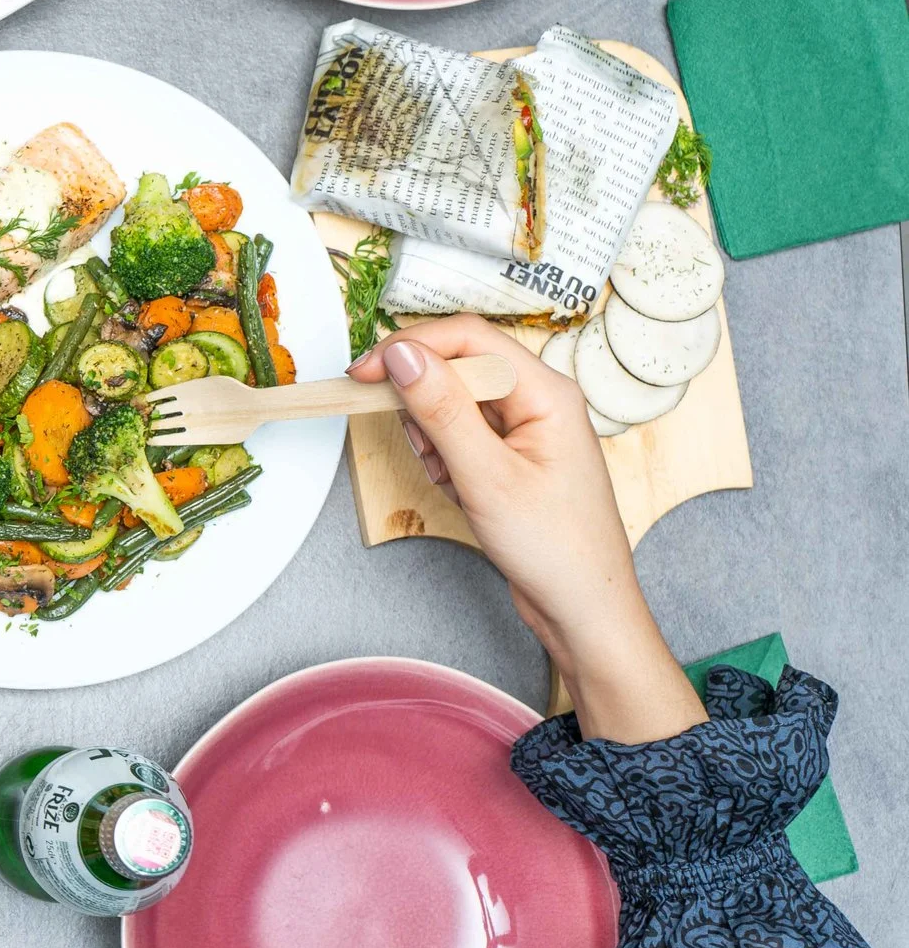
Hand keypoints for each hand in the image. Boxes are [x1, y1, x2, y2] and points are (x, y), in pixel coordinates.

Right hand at [349, 316, 702, 742]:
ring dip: (432, 436)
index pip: (468, 338)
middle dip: (423, 401)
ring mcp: (525, 428)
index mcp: (547, 392)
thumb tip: (402, 355)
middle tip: (415, 443)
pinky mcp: (511, 453)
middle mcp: (539, 400)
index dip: (411, 347)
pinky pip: (459, 434)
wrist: (584, 609)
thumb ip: (442, 410)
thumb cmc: (556, 549)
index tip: (364, 373)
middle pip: (458, 366)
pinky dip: (443, 458)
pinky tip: (459, 492)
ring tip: (449, 479)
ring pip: (452, 402)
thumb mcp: (487, 477)